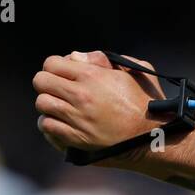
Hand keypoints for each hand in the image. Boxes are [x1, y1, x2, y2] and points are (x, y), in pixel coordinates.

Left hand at [33, 51, 165, 163]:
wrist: (154, 136)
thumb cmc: (147, 102)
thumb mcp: (135, 71)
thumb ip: (105, 59)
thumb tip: (77, 57)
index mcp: (94, 76)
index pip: (52, 63)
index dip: (56, 66)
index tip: (64, 73)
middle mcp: (81, 95)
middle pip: (41, 81)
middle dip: (48, 82)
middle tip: (59, 88)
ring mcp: (76, 117)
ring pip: (41, 103)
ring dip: (50, 103)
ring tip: (62, 106)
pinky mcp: (74, 137)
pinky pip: (46, 125)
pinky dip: (50, 122)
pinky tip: (62, 121)